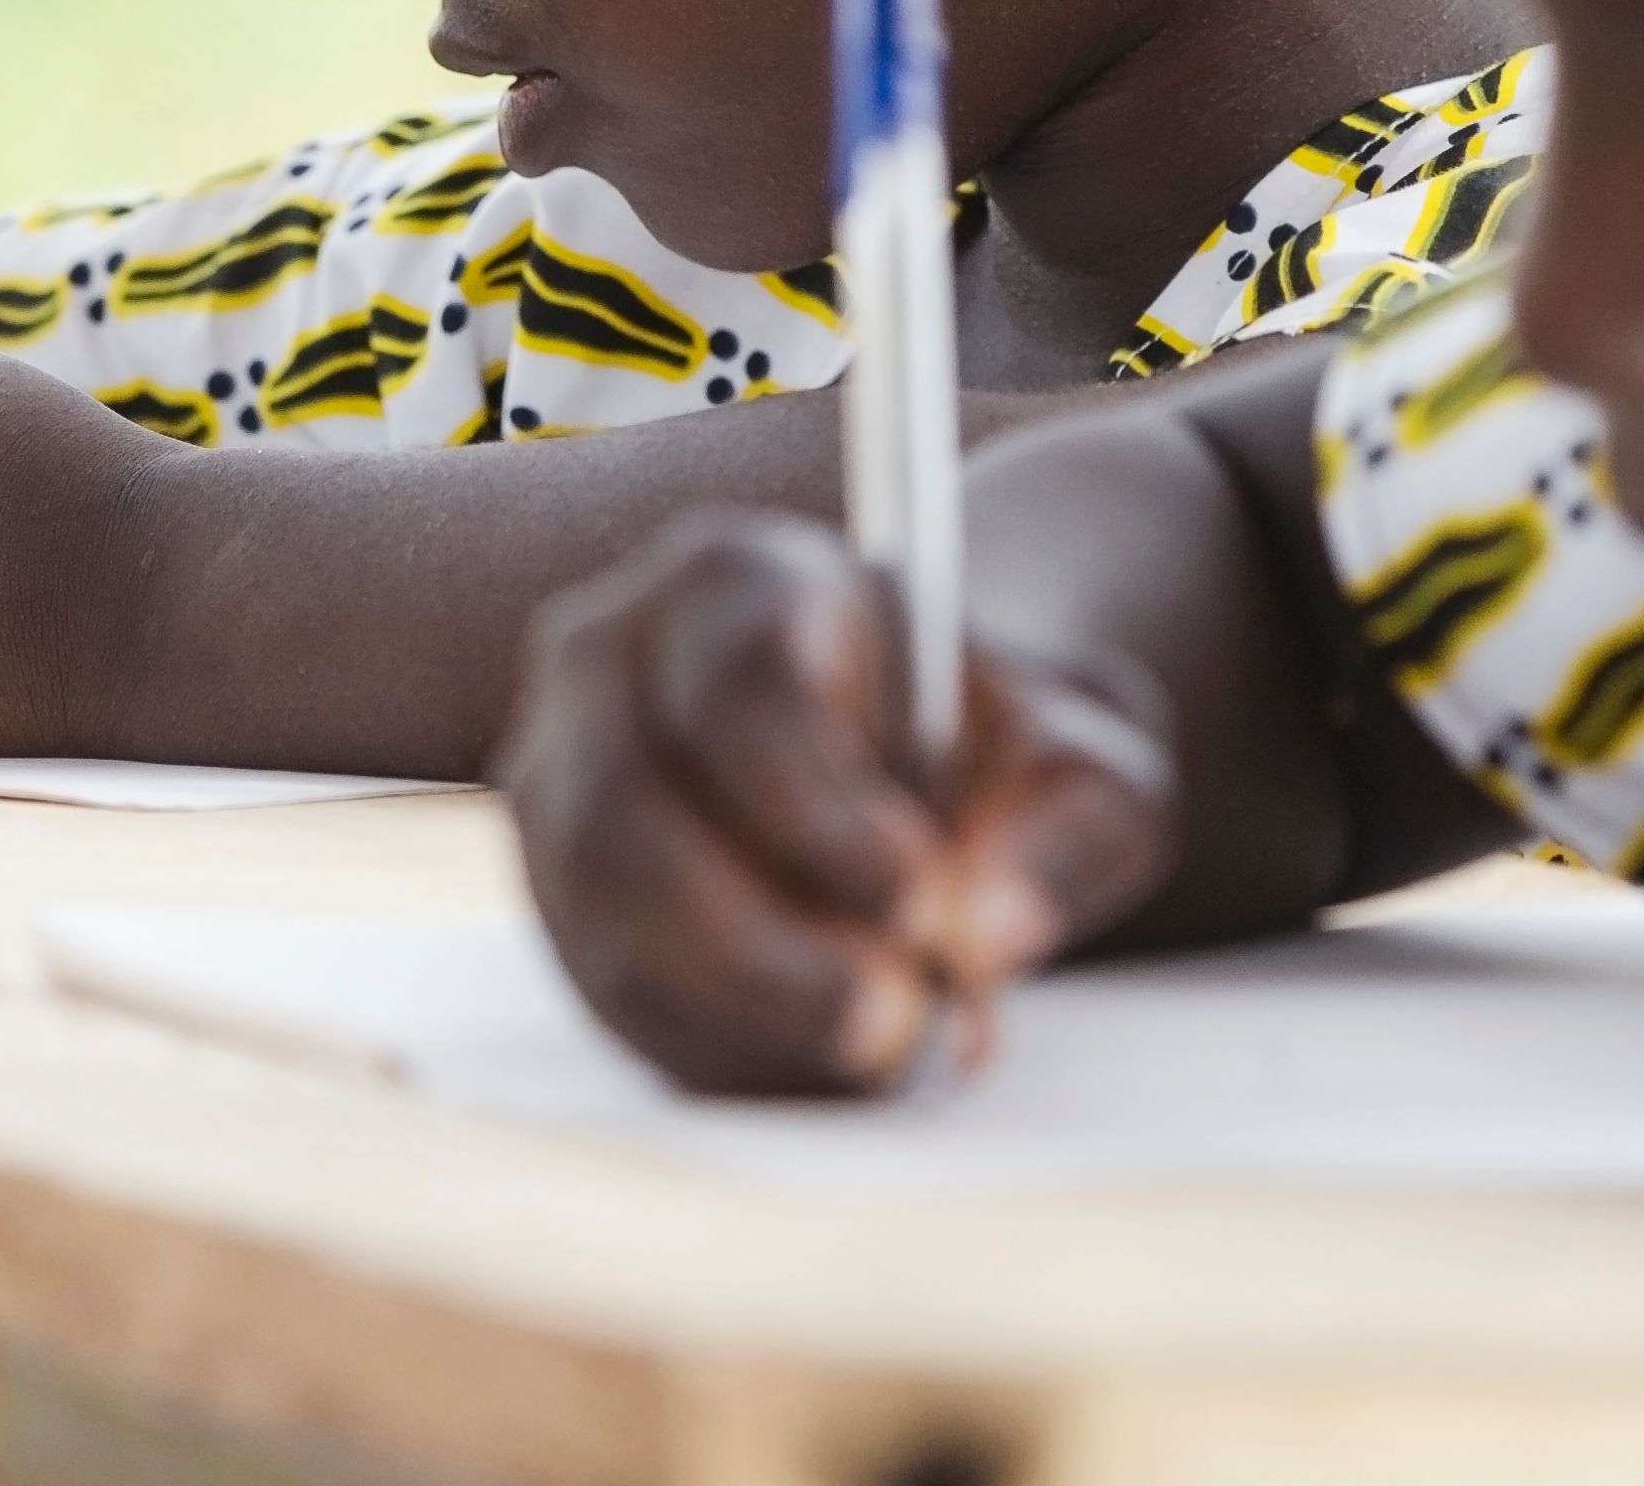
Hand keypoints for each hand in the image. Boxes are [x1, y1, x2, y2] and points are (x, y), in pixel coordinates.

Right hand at [498, 510, 1176, 1096]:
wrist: (927, 760)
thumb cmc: (997, 746)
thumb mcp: (1084, 760)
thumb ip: (1065, 831)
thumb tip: (986, 936)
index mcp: (736, 578)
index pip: (739, 691)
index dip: (816, 812)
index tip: (919, 897)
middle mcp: (607, 661)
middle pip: (624, 815)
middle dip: (757, 949)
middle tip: (892, 1020)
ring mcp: (559, 780)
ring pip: (601, 920)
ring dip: (739, 1013)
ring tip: (879, 1049)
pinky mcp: (560, 895)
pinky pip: (607, 995)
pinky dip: (718, 1051)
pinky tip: (823, 1064)